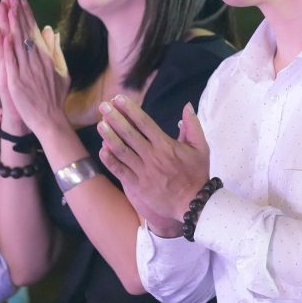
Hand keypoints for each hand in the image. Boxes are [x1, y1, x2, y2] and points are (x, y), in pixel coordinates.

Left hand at [0, 0, 69, 139]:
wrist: (50, 121)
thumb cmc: (55, 99)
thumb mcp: (61, 72)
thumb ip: (56, 52)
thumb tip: (53, 34)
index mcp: (46, 58)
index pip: (35, 31)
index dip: (28, 15)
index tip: (21, 0)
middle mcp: (37, 61)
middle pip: (25, 32)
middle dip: (18, 12)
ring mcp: (27, 71)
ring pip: (17, 43)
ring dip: (11, 23)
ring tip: (7, 6)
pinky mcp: (17, 82)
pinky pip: (10, 61)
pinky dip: (6, 47)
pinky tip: (3, 34)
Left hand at [97, 97, 208, 223]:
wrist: (194, 203)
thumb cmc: (196, 174)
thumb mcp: (201, 147)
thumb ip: (192, 125)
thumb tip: (187, 105)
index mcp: (165, 144)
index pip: (144, 122)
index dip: (129, 109)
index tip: (118, 99)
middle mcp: (152, 156)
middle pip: (129, 133)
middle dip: (114, 118)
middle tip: (102, 106)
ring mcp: (143, 171)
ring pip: (122, 150)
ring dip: (109, 136)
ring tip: (100, 124)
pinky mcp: (138, 186)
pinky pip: (120, 171)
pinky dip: (110, 161)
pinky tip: (101, 150)